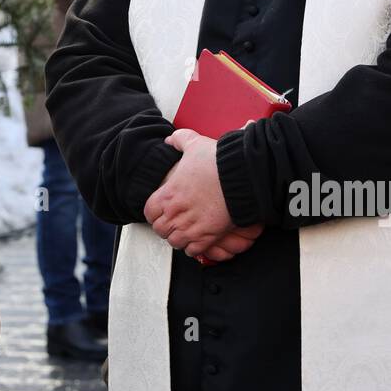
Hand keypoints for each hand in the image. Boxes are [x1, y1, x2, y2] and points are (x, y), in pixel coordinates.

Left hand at [144, 129, 262, 260]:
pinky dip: (194, 247)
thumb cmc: (218, 162)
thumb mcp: (194, 144)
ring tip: (186, 233)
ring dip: (179, 238)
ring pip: (175, 242)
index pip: (149, 212)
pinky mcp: (208, 236)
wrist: (241, 176)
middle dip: (166, 227)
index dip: (155, 213)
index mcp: (168, 194)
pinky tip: (199, 240)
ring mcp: (191, 226)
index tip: (162, 212)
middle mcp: (176, 213)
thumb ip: (180, 140)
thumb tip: (171, 140)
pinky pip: (193, 250)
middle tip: (174, 223)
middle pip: (161, 229)